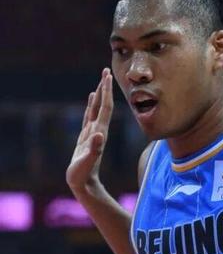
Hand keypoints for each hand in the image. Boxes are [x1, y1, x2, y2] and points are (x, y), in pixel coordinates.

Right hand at [66, 68, 113, 191]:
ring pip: (97, 108)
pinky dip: (91, 105)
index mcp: (100, 132)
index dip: (106, 92)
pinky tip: (92, 98)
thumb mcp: (87, 162)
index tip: (108, 76)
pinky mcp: (87, 136)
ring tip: (102, 79)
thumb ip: (94, 149)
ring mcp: (93, 132)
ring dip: (100, 94)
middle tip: (106, 70)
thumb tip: (98, 135)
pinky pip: (89, 116)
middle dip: (105, 88)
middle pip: (103, 104)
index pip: (105, 108)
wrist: (85, 184)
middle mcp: (99, 129)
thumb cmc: (83, 174)